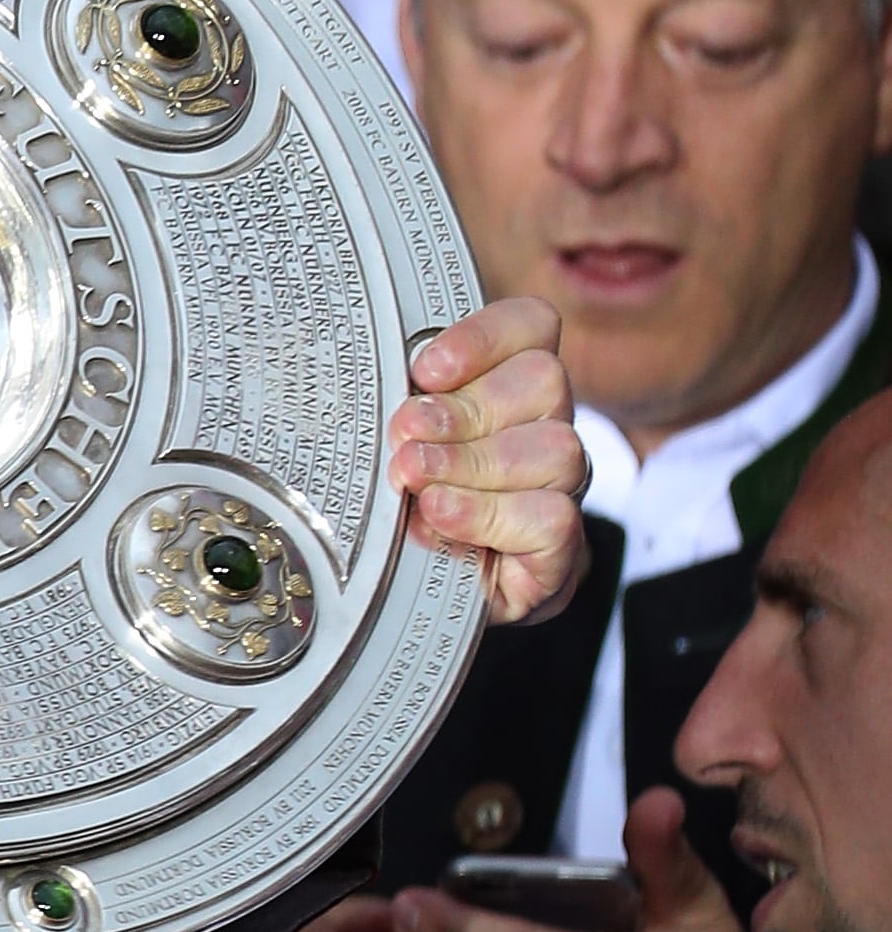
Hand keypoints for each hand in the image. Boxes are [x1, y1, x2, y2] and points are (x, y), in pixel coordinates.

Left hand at [392, 294, 586, 625]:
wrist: (410, 603)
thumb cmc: (391, 515)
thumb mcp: (382, 450)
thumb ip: (393, 411)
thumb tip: (373, 391)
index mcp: (507, 390)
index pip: (532, 328)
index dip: (485, 338)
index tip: (426, 370)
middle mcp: (543, 431)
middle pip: (544, 381)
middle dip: (464, 409)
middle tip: (404, 438)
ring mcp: (558, 492)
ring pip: (555, 450)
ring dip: (472, 464)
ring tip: (416, 483)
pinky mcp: (559, 554)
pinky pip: (552, 519)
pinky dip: (487, 515)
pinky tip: (440, 518)